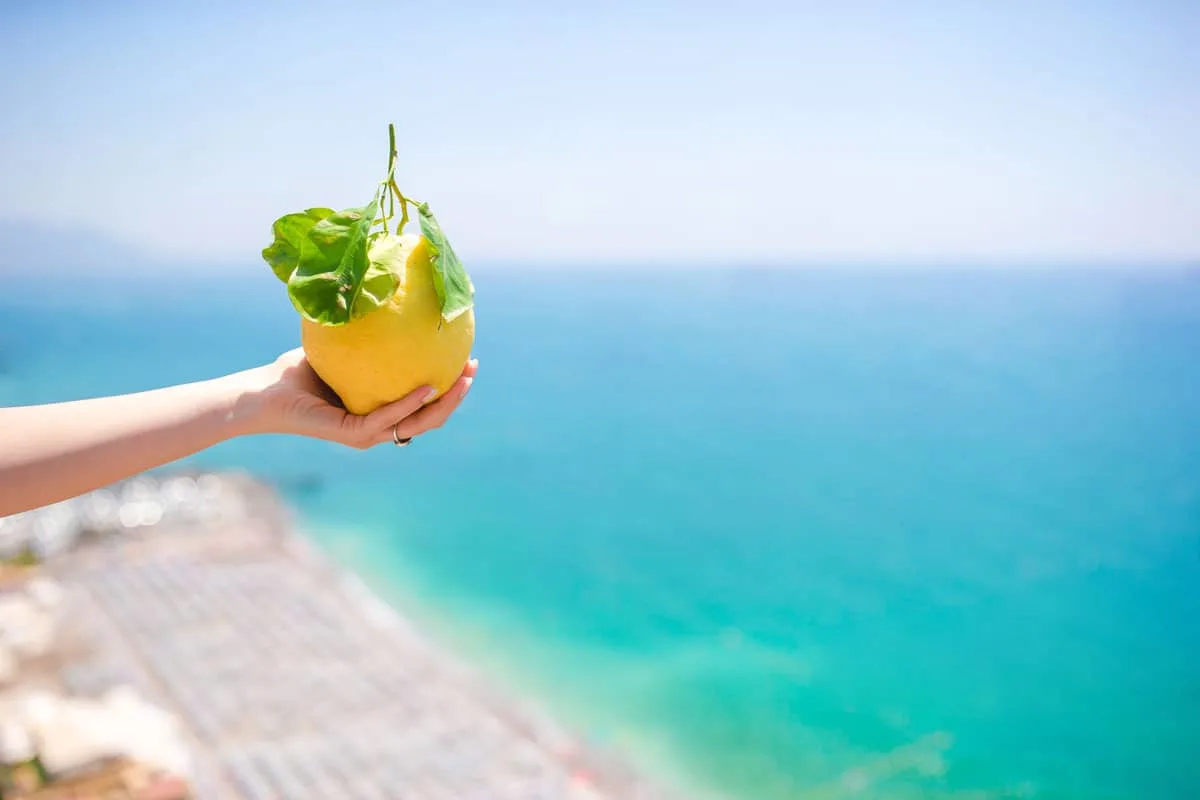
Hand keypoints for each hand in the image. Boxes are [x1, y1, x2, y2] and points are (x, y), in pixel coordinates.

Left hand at [239, 348, 476, 448]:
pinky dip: (410, 404)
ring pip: (418, 424)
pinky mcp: (352, 434)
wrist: (264, 393)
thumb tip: (387, 293)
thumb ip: (368, 332)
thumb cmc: (297, 370)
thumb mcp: (343, 345)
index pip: (424, 405)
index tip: (467, 361)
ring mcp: (367, 434)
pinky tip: (426, 387)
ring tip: (461, 380)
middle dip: (456, 397)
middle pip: (430, 418)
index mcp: (380, 411)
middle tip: (472, 370)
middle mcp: (377, 427)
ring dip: (444, 404)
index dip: (449, 388)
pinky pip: (388, 419)